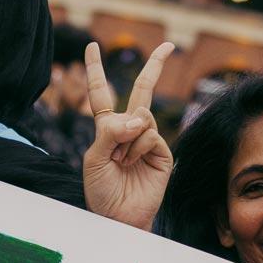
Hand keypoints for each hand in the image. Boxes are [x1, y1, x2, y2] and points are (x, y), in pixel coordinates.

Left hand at [81, 41, 175, 230]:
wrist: (118, 217)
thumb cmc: (101, 191)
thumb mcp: (94, 157)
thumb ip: (110, 132)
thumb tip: (139, 116)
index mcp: (106, 128)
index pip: (100, 93)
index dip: (95, 70)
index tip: (92, 47)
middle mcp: (129, 130)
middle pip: (143, 90)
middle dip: (156, 66)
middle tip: (170, 45)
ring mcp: (148, 140)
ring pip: (142, 116)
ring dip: (127, 137)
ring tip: (121, 161)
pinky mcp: (162, 153)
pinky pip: (150, 133)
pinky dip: (137, 146)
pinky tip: (132, 163)